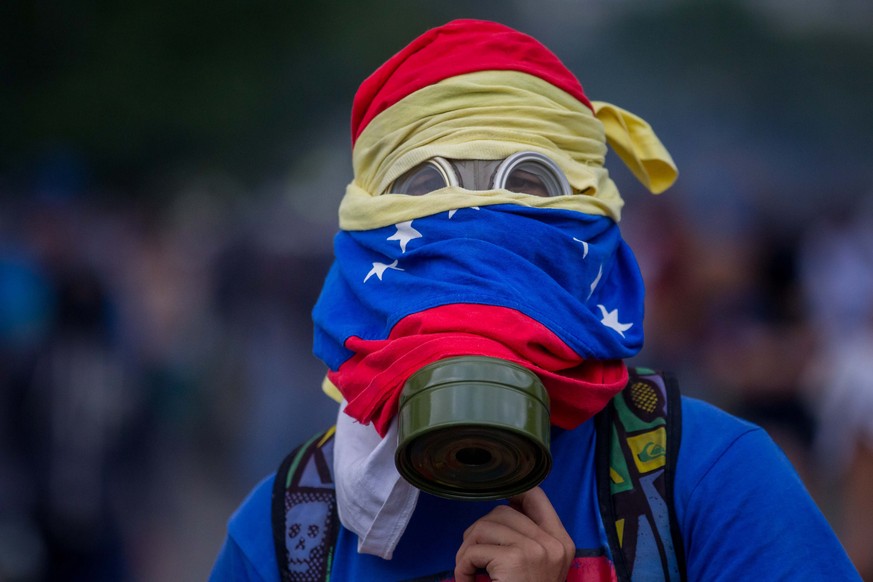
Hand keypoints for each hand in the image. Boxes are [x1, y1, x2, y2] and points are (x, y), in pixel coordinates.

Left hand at [454, 487, 574, 581]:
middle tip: (474, 558)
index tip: (494, 512)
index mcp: (562, 542)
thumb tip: (502, 506)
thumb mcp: (537, 567)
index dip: (510, 494)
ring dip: (466, 550)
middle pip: (502, 511)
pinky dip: (461, 565)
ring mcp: (536, 550)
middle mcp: (553, 543)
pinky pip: (473, 550)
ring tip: (469, 571)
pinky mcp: (515, 560)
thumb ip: (527, 538)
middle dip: (478, 531)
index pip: (536, 495)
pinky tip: (466, 581)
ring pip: (483, 527)